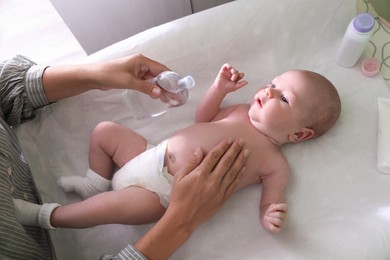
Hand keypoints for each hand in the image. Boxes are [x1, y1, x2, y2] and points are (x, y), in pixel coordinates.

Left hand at [42, 54, 169, 101]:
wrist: (93, 76)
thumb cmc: (110, 75)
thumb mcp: (129, 82)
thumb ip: (145, 87)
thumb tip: (159, 93)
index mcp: (142, 61)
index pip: (162, 69)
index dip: (171, 79)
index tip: (178, 88)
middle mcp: (142, 64)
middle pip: (159, 75)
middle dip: (167, 86)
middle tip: (175, 97)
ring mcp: (137, 71)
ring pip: (153, 80)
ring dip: (160, 89)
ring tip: (169, 100)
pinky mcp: (133, 77)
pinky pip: (147, 83)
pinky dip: (152, 89)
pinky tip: (157, 97)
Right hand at [169, 138, 248, 228]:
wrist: (183, 218)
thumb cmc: (179, 196)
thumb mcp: (179, 177)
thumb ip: (191, 162)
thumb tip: (200, 150)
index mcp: (200, 174)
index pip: (214, 156)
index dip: (223, 146)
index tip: (229, 139)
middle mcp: (212, 181)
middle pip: (226, 162)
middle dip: (234, 150)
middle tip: (241, 142)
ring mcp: (219, 190)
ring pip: (232, 172)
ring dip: (240, 160)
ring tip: (246, 152)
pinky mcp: (223, 198)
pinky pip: (233, 184)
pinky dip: (239, 175)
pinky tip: (243, 167)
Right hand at [213, 63, 247, 93]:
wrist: (220, 89)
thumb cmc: (228, 88)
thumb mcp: (235, 87)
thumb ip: (241, 84)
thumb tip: (247, 82)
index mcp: (236, 78)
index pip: (241, 74)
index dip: (241, 75)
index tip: (239, 78)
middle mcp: (232, 74)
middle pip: (237, 71)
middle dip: (236, 74)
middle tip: (232, 79)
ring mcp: (228, 72)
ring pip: (232, 68)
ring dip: (233, 70)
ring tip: (233, 72)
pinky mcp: (223, 70)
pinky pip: (226, 65)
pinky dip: (228, 65)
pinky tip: (229, 67)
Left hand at [262, 203, 287, 232]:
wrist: (266, 218)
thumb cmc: (270, 212)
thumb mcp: (270, 207)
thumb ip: (272, 206)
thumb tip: (273, 207)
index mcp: (284, 210)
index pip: (284, 207)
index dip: (277, 207)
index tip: (272, 208)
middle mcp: (284, 217)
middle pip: (279, 215)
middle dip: (272, 214)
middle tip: (268, 214)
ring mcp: (282, 223)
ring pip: (278, 221)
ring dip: (270, 219)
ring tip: (266, 218)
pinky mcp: (278, 229)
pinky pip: (275, 229)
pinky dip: (270, 226)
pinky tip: (269, 223)